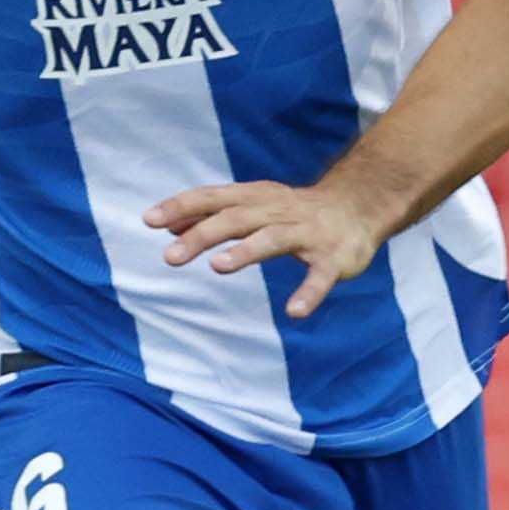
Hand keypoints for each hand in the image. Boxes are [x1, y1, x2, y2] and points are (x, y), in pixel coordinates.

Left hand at [148, 178, 385, 319]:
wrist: (359, 207)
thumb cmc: (294, 211)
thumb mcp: (253, 206)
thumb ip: (212, 214)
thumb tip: (167, 224)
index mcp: (257, 197)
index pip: (214, 198)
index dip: (182, 206)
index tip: (149, 220)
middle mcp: (279, 211)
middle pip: (237, 218)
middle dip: (203, 235)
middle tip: (170, 256)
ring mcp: (307, 234)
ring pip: (273, 239)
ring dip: (246, 252)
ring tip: (219, 267)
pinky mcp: (333, 258)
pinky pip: (320, 277)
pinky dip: (309, 293)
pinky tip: (294, 311)